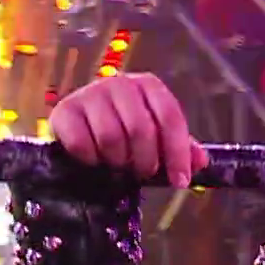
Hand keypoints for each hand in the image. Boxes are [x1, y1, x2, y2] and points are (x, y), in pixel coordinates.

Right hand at [50, 72, 209, 186]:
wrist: (83, 123)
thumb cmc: (126, 129)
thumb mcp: (157, 135)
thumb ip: (180, 146)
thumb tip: (201, 163)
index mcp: (148, 85)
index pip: (170, 117)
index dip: (177, 153)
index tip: (180, 181)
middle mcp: (118, 83)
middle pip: (140, 129)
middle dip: (146, 161)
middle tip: (143, 173)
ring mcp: (88, 94)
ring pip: (110, 138)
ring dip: (118, 161)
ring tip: (119, 164)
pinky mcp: (64, 111)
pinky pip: (81, 144)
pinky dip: (91, 160)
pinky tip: (95, 160)